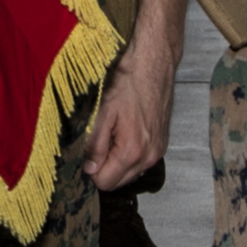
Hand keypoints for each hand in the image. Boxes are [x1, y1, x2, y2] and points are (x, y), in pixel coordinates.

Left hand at [83, 38, 175, 190]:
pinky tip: (122, 134)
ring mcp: (158, 151)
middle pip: (118, 182)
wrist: (154, 63)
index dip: (90, 171)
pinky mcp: (161, 144)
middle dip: (103, 169)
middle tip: (95, 143)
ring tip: (110, 136)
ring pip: (130, 174)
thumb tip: (89, 170)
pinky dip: (128, 156)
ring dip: (116, 163)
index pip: (105, 183)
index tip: (85, 152)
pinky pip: (140, 162)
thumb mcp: (103, 112)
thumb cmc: (128, 82)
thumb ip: (95, 145)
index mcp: (132, 151)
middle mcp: (149, 157)